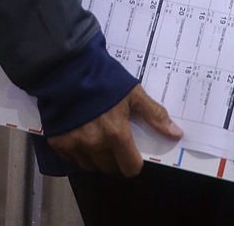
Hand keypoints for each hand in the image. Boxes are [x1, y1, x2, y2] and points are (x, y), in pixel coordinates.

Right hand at [47, 84, 182, 176]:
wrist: (68, 66)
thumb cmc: (103, 78)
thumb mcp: (132, 92)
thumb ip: (154, 114)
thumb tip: (176, 134)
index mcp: (116, 134)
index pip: (130, 168)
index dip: (134, 162)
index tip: (132, 151)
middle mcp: (95, 145)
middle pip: (110, 168)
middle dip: (115, 158)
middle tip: (114, 139)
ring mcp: (74, 145)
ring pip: (91, 165)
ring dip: (96, 156)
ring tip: (96, 134)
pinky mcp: (57, 143)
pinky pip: (72, 158)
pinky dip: (78, 151)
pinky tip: (79, 132)